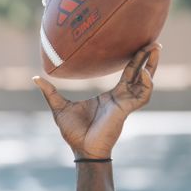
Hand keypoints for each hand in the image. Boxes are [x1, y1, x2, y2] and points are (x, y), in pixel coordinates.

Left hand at [32, 42, 160, 157]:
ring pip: (145, 82)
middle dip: (147, 58)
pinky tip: (144, 73)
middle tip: (154, 42)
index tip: (139, 45)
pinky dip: (145, 85)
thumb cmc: (73, 132)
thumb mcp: (59, 107)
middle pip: (140, 73)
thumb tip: (36, 78)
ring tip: (155, 50)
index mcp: (110, 95)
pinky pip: (142, 96)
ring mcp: (124, 103)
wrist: (80, 148)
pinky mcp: (125, 110)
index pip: (127, 73)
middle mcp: (121, 97)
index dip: (135, 60)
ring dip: (151, 67)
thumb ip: (50, 92)